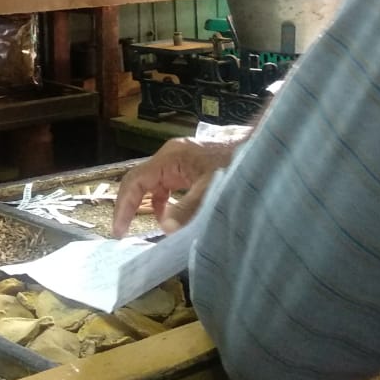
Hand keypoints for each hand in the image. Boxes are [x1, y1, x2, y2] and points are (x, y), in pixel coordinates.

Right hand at [111, 137, 238, 237]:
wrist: (260, 147)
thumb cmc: (236, 162)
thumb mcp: (212, 188)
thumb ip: (188, 208)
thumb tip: (165, 229)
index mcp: (170, 158)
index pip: (135, 181)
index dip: (123, 206)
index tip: (119, 231)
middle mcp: (170, 157)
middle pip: (139, 181)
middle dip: (128, 206)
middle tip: (122, 232)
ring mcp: (179, 161)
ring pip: (152, 183)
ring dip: (144, 204)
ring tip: (139, 226)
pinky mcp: (188, 167)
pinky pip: (166, 185)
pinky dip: (162, 201)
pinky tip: (168, 216)